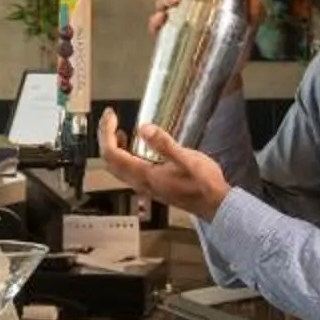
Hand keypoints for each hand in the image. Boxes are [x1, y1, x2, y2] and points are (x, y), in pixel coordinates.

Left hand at [94, 110, 231, 222]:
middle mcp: (140, 183)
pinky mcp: (152, 186)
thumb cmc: (204, 184)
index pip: (112, 153)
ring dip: (113, 147)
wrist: (215, 205)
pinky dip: (123, 155)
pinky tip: (135, 146)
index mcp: (145, 175)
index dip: (106, 132)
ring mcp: (145, 186)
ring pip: (117, 167)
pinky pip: (128, 171)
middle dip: (105, 138)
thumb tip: (144, 128)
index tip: (111, 115)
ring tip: (118, 129)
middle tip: (110, 119)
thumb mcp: (187, 160)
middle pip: (110, 161)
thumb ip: (164, 144)